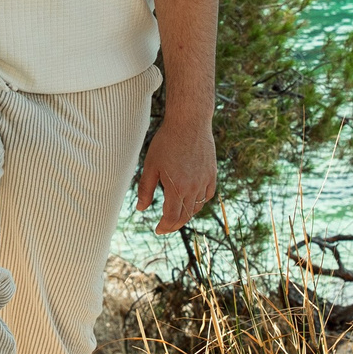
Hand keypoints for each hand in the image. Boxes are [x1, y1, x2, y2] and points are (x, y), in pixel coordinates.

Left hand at [134, 112, 215, 233]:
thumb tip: (141, 209)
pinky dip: (199, 202)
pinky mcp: (212, 174)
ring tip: (176, 214)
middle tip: (165, 227)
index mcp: (176, 188)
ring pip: (197, 207)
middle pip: (185, 216)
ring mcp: (205, 181)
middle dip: (174, 225)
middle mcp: (193, 188)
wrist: (189, 123)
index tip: (158, 230)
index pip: (171, 218)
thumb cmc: (166, 142)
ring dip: (186, 214)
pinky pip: (207, 195)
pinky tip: (192, 201)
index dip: (164, 227)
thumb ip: (145, 190)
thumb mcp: (150, 166)